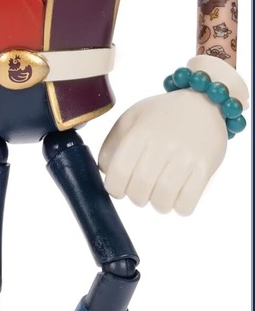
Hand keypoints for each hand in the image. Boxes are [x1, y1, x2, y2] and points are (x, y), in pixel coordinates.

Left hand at [98, 90, 227, 215]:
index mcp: (140, 132)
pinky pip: (187, 203)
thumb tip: (105, 172)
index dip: (114, 188)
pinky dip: (179, 207)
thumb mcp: (131, 119)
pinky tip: (178, 196)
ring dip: (158, 204)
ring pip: (163, 201)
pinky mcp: (205, 168)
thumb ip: (112, 145)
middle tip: (141, 191)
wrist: (204, 103)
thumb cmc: (162, 115)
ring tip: (160, 194)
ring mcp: (186, 157)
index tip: (119, 188)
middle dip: (136, 197)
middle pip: (139, 190)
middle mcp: (162, 144)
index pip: (118, 173)